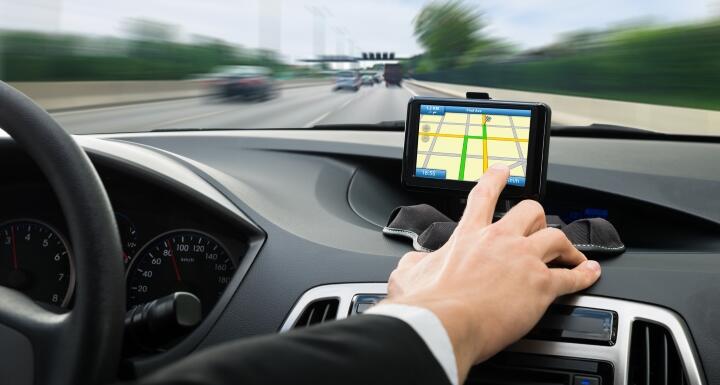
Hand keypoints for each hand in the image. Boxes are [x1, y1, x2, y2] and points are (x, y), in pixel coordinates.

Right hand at [383, 164, 600, 382]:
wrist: (445, 323)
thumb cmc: (428, 303)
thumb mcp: (409, 274)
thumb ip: (414, 262)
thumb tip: (411, 263)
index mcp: (469, 236)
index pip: (485, 196)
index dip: (496, 179)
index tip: (503, 171)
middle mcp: (499, 241)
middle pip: (531, 211)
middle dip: (539, 218)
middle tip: (540, 228)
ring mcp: (523, 260)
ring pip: (557, 238)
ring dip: (566, 246)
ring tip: (572, 255)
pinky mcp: (541, 285)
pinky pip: (572, 275)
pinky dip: (585, 274)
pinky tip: (590, 273)